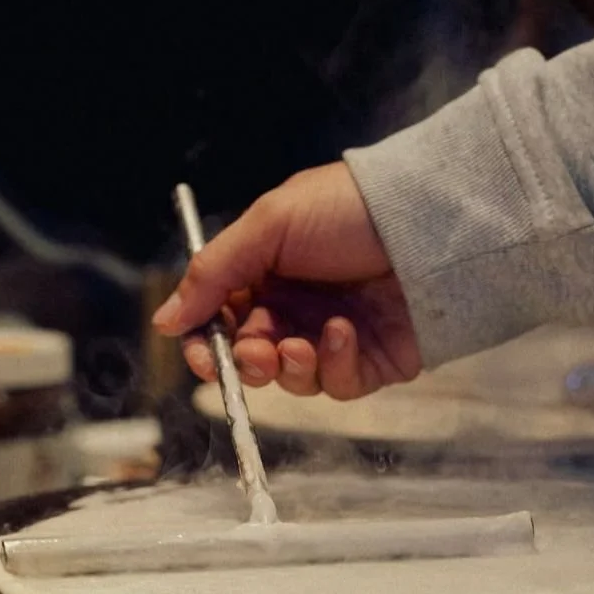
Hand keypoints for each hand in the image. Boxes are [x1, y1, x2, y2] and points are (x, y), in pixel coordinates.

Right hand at [152, 163, 422, 399]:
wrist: (428, 221)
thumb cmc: (347, 209)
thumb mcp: (268, 226)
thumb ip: (213, 275)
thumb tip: (165, 321)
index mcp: (266, 274)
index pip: (221, 321)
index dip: (207, 343)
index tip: (202, 353)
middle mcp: (297, 309)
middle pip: (253, 358)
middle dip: (247, 361)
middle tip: (255, 351)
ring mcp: (333, 338)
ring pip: (292, 379)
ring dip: (287, 367)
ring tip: (299, 344)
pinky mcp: (371, 362)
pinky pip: (337, 384)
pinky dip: (334, 364)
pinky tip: (344, 332)